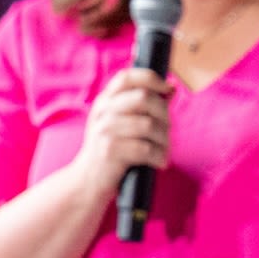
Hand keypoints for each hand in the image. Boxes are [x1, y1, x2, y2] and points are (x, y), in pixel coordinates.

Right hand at [69, 66, 169, 197]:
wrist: (87, 181)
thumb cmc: (112, 150)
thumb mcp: (119, 122)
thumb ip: (141, 105)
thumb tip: (171, 88)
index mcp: (106, 101)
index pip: (128, 76)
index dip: (151, 78)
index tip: (167, 89)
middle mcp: (103, 112)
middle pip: (144, 97)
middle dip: (164, 114)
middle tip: (167, 130)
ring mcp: (105, 130)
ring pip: (149, 124)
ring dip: (164, 139)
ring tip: (164, 150)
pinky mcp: (110, 151)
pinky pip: (146, 149)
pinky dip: (159, 156)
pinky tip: (159, 162)